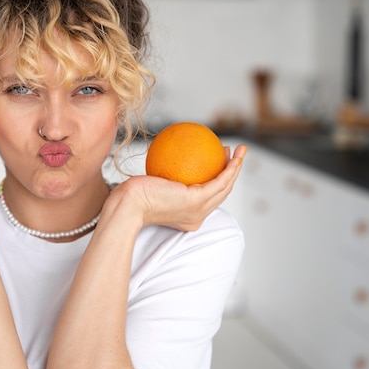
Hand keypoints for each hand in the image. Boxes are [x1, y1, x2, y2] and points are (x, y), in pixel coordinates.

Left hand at [114, 144, 245, 231]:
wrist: (127, 205)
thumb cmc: (132, 195)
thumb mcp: (152, 185)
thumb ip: (163, 178)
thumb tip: (167, 159)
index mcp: (188, 216)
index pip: (208, 198)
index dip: (218, 180)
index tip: (218, 161)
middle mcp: (196, 217)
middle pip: (221, 193)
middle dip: (233, 172)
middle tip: (234, 154)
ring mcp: (198, 211)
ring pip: (226, 187)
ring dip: (236, 168)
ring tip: (240, 151)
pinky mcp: (197, 201)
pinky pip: (219, 181)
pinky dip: (230, 168)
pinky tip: (232, 154)